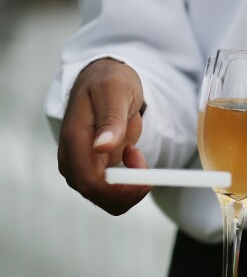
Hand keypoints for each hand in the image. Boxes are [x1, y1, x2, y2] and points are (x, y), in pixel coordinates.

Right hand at [57, 58, 151, 214]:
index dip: (120, 190)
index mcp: (75, 140)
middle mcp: (71, 157)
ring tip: (135, 153)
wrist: (103, 78)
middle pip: (97, 195)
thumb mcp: (116, 92)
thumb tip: (101, 147)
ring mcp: (79, 165)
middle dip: (128, 190)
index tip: (145, 178)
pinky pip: (110, 190)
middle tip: (144, 163)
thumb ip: (111, 120)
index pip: (91, 183)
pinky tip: (131, 156)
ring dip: (129, 186)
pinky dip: (127, 183)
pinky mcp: (89, 168)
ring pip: (104, 197)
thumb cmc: (110, 82)